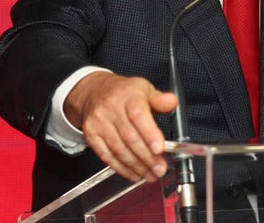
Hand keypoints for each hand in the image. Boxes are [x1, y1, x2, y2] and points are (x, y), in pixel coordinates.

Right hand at [64, 71, 178, 181]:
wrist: (93, 93)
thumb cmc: (123, 94)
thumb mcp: (144, 89)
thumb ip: (160, 99)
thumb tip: (172, 102)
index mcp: (128, 96)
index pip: (138, 115)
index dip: (149, 134)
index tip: (159, 149)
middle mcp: (111, 109)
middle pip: (130, 137)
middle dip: (147, 157)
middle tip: (160, 168)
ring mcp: (99, 124)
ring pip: (119, 149)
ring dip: (137, 166)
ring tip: (151, 174)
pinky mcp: (91, 137)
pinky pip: (107, 157)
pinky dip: (122, 169)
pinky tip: (135, 174)